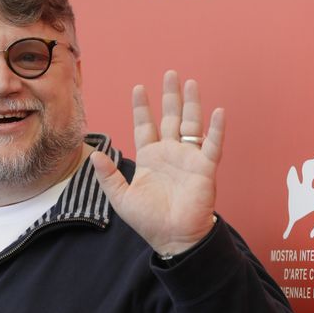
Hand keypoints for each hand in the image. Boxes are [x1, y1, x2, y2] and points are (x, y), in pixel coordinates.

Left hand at [91, 70, 224, 255]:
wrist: (172, 238)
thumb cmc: (149, 220)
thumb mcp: (121, 198)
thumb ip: (109, 176)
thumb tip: (95, 155)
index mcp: (150, 158)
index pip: (145, 127)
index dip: (142, 108)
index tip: (139, 88)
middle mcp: (170, 154)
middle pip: (170, 118)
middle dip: (169, 96)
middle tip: (170, 74)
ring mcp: (188, 159)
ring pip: (191, 125)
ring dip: (191, 104)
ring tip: (190, 83)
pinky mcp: (204, 169)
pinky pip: (212, 145)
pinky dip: (216, 129)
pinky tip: (218, 112)